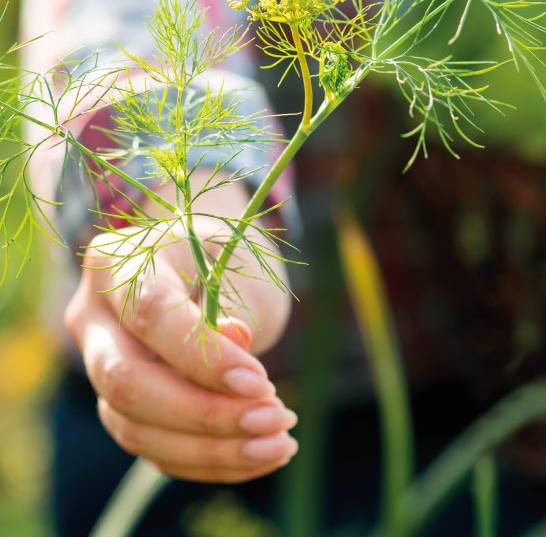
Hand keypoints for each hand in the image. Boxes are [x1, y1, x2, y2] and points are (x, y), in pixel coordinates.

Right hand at [64, 179, 297, 482]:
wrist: (204, 264)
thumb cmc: (224, 257)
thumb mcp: (236, 264)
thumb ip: (233, 303)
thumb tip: (236, 352)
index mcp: (119, 262)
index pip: (151, 315)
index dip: (204, 357)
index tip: (262, 383)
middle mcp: (93, 317)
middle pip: (127, 383)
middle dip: (205, 414)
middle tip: (275, 417)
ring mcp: (98, 367)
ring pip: (136, 429)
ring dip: (214, 449)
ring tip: (279, 443)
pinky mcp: (118, 406)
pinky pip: (153, 449)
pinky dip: (209, 461)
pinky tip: (260, 455)